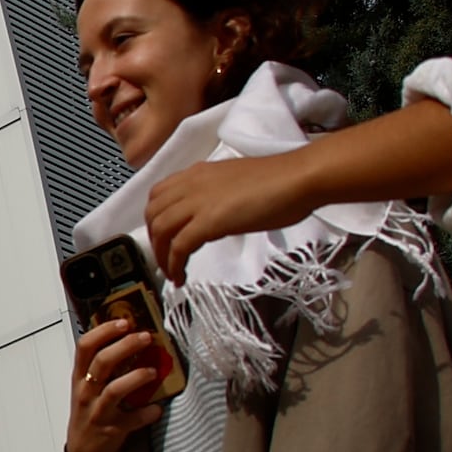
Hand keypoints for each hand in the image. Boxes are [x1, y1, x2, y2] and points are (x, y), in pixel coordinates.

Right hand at [62, 313, 170, 451]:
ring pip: (114, 390)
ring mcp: (98, 411)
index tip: (124, 322)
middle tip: (146, 337)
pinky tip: (157, 409)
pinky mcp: (111, 430)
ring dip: (136, 378)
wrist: (82, 451)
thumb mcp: (87, 387)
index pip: (85, 346)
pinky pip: (131, 420)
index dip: (104, 331)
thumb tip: (132, 338)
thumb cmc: (89, 412)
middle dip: (125, 346)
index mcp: (80, 377)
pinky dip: (147, 413)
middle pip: (102, 362)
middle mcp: (86, 392)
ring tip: (153, 371)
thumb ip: (104, 366)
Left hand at [140, 149, 314, 278]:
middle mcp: (192, 184)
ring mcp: (198, 202)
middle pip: (153, 213)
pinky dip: (174, 265)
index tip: (163, 236)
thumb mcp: (237, 183)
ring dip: (161, 256)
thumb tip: (216, 213)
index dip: (155, 218)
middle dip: (154, 240)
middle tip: (164, 258)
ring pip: (161, 231)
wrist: (298, 178)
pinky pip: (179, 247)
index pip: (159, 194)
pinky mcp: (209, 221)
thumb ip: (219, 195)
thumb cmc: (281, 181)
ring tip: (171, 273)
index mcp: (198, 173)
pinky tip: (180, 277)